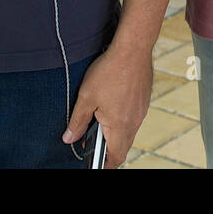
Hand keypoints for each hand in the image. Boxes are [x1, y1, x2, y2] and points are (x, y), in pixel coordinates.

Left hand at [62, 41, 152, 168]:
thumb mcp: (86, 97)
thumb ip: (78, 121)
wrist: (133, 48)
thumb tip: (69, 138)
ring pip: (128, 130)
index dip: (106, 164)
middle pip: (122, 145)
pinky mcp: (143, 99)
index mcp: (120, 125)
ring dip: (114, 131)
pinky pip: (133, 117)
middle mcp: (134, 121)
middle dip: (107, 148)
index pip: (116, 157)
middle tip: (91, 142)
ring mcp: (141, 110)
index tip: (95, 165)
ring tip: (98, 119)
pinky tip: (111, 104)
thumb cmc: (110, 71)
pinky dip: (121, 118)